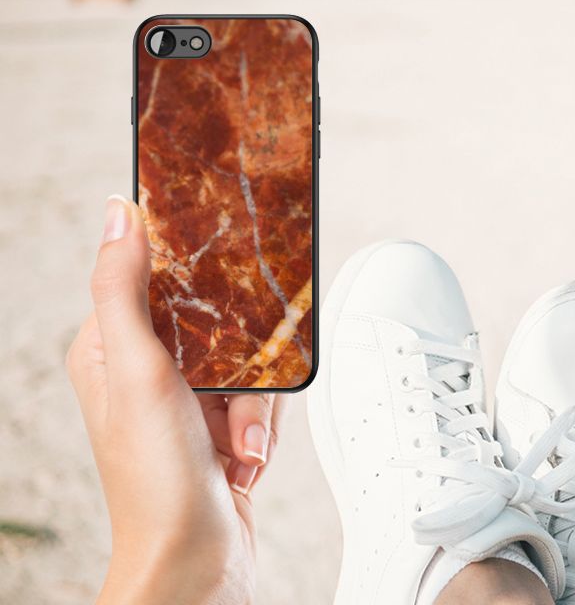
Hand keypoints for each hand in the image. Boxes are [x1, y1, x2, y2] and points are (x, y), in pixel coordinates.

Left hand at [66, 195, 285, 603]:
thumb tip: (119, 213)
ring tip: (238, 443)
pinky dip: (262, 426)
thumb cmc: (156, 481)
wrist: (196, 563)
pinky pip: (261, 395)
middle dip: (241, 359)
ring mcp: (185, 399)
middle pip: (217, 316)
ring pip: (248, 356)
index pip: (153, 274)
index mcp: (110, 347)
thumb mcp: (138, 372)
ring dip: (255, 404)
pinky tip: (245, 457)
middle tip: (233, 395)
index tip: (223, 268)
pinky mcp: (218, 424)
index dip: (192, 270)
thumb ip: (123, 289)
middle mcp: (146, 369)